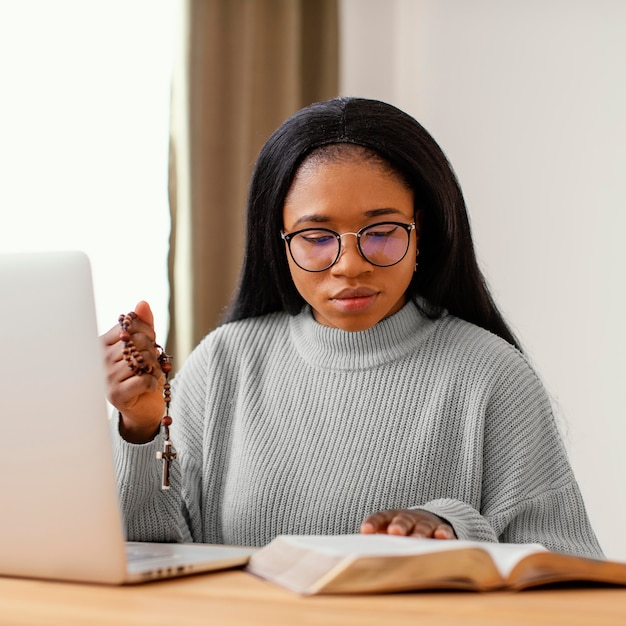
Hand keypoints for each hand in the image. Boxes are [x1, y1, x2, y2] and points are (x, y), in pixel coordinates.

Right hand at [101, 300, 164, 442]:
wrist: (142, 406)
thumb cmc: (142, 373)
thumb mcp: (144, 346)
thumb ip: (143, 325)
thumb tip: (142, 303)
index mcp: (102, 343)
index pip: (128, 325)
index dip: (146, 331)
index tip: (151, 341)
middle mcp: (100, 359)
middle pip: (136, 342)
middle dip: (152, 350)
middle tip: (152, 361)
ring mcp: (105, 377)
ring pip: (141, 360)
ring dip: (154, 367)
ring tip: (150, 373)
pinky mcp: (115, 395)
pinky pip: (143, 379)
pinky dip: (153, 382)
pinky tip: (149, 385)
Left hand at [360, 509, 455, 539]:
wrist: (428, 520)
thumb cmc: (402, 532)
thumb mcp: (389, 533)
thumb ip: (378, 541)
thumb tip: (360, 556)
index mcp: (392, 518)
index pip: (380, 517)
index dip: (373, 523)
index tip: (365, 531)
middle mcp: (409, 518)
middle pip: (402, 520)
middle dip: (398, 526)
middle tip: (394, 532)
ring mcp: (425, 522)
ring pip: (422, 526)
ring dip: (419, 532)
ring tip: (416, 539)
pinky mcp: (441, 529)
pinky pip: (444, 531)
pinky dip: (443, 534)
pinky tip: (441, 538)